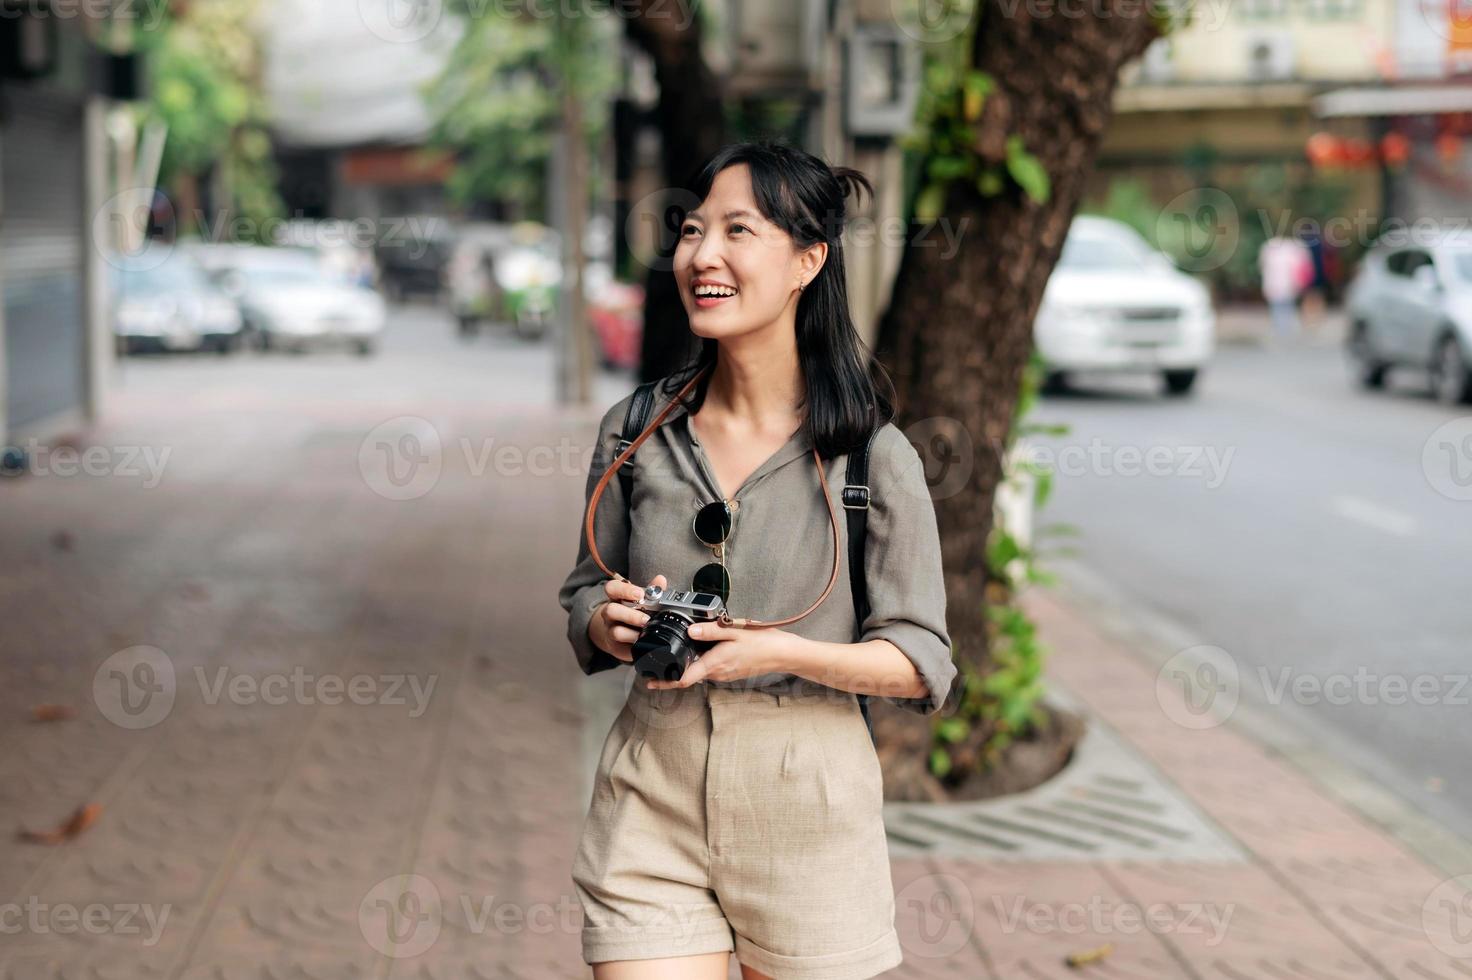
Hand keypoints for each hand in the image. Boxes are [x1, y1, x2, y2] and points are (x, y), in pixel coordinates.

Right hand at [588, 574, 666, 663]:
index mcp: (617, 597)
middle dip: (630, 615)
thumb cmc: (635, 612)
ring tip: (645, 631)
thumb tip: (660, 580)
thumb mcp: (643, 600)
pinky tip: (643, 641)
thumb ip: (652, 590)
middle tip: (646, 618)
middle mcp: (610, 613)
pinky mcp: (614, 645)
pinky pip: (621, 646)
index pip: (612, 588)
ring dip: (632, 632)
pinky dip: (633, 644)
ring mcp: (610, 629)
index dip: (624, 590)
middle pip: (610, 610)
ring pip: (615, 630)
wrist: (624, 634)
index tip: (640, 594)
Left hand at [645, 621, 804, 689]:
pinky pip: (710, 669)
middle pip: (688, 677)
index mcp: (715, 663)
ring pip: (699, 672)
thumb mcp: (735, 631)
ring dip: (686, 667)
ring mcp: (724, 674)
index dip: (665, 683)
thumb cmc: (762, 642)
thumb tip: (690, 631)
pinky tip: (699, 651)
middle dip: (670, 674)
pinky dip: (700, 663)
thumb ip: (711, 631)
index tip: (650, 682)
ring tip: (674, 655)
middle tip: (653, 668)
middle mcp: (717, 673)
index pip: (684, 679)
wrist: (783, 654)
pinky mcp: (730, 672)